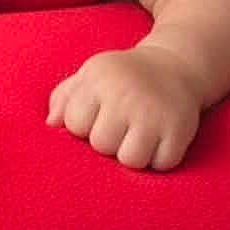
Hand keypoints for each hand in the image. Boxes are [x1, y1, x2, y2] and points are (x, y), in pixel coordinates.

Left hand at [46, 45, 202, 170]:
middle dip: (108, 142)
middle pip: (101, 145)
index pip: (74, 123)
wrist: (175, 65)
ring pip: (130, 160)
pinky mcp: (179, 129)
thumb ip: (63, 98)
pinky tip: (159, 139)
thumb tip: (50, 125)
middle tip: (120, 126)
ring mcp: (154, 112)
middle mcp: (126, 93)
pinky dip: (159, 159)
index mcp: (99, 79)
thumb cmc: (123, 77)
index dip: (83, 126)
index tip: (96, 115)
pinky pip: (161, 165)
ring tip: (137, 135)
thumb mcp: (91, 75)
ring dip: (133, 154)